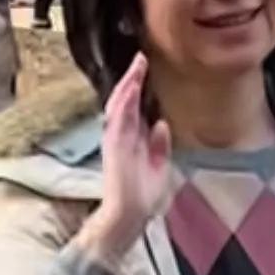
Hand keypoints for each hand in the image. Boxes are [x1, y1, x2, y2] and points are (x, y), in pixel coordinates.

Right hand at [76, 54, 171, 263]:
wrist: (131, 215)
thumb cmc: (144, 196)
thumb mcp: (159, 166)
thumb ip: (160, 145)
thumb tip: (161, 123)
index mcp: (134, 139)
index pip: (135, 107)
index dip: (139, 87)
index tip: (146, 68)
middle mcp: (122, 136)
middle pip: (125, 101)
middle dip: (132, 79)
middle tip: (140, 58)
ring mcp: (116, 140)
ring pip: (119, 106)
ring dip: (127, 87)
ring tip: (136, 68)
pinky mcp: (113, 148)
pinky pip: (117, 121)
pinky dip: (123, 105)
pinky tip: (129, 90)